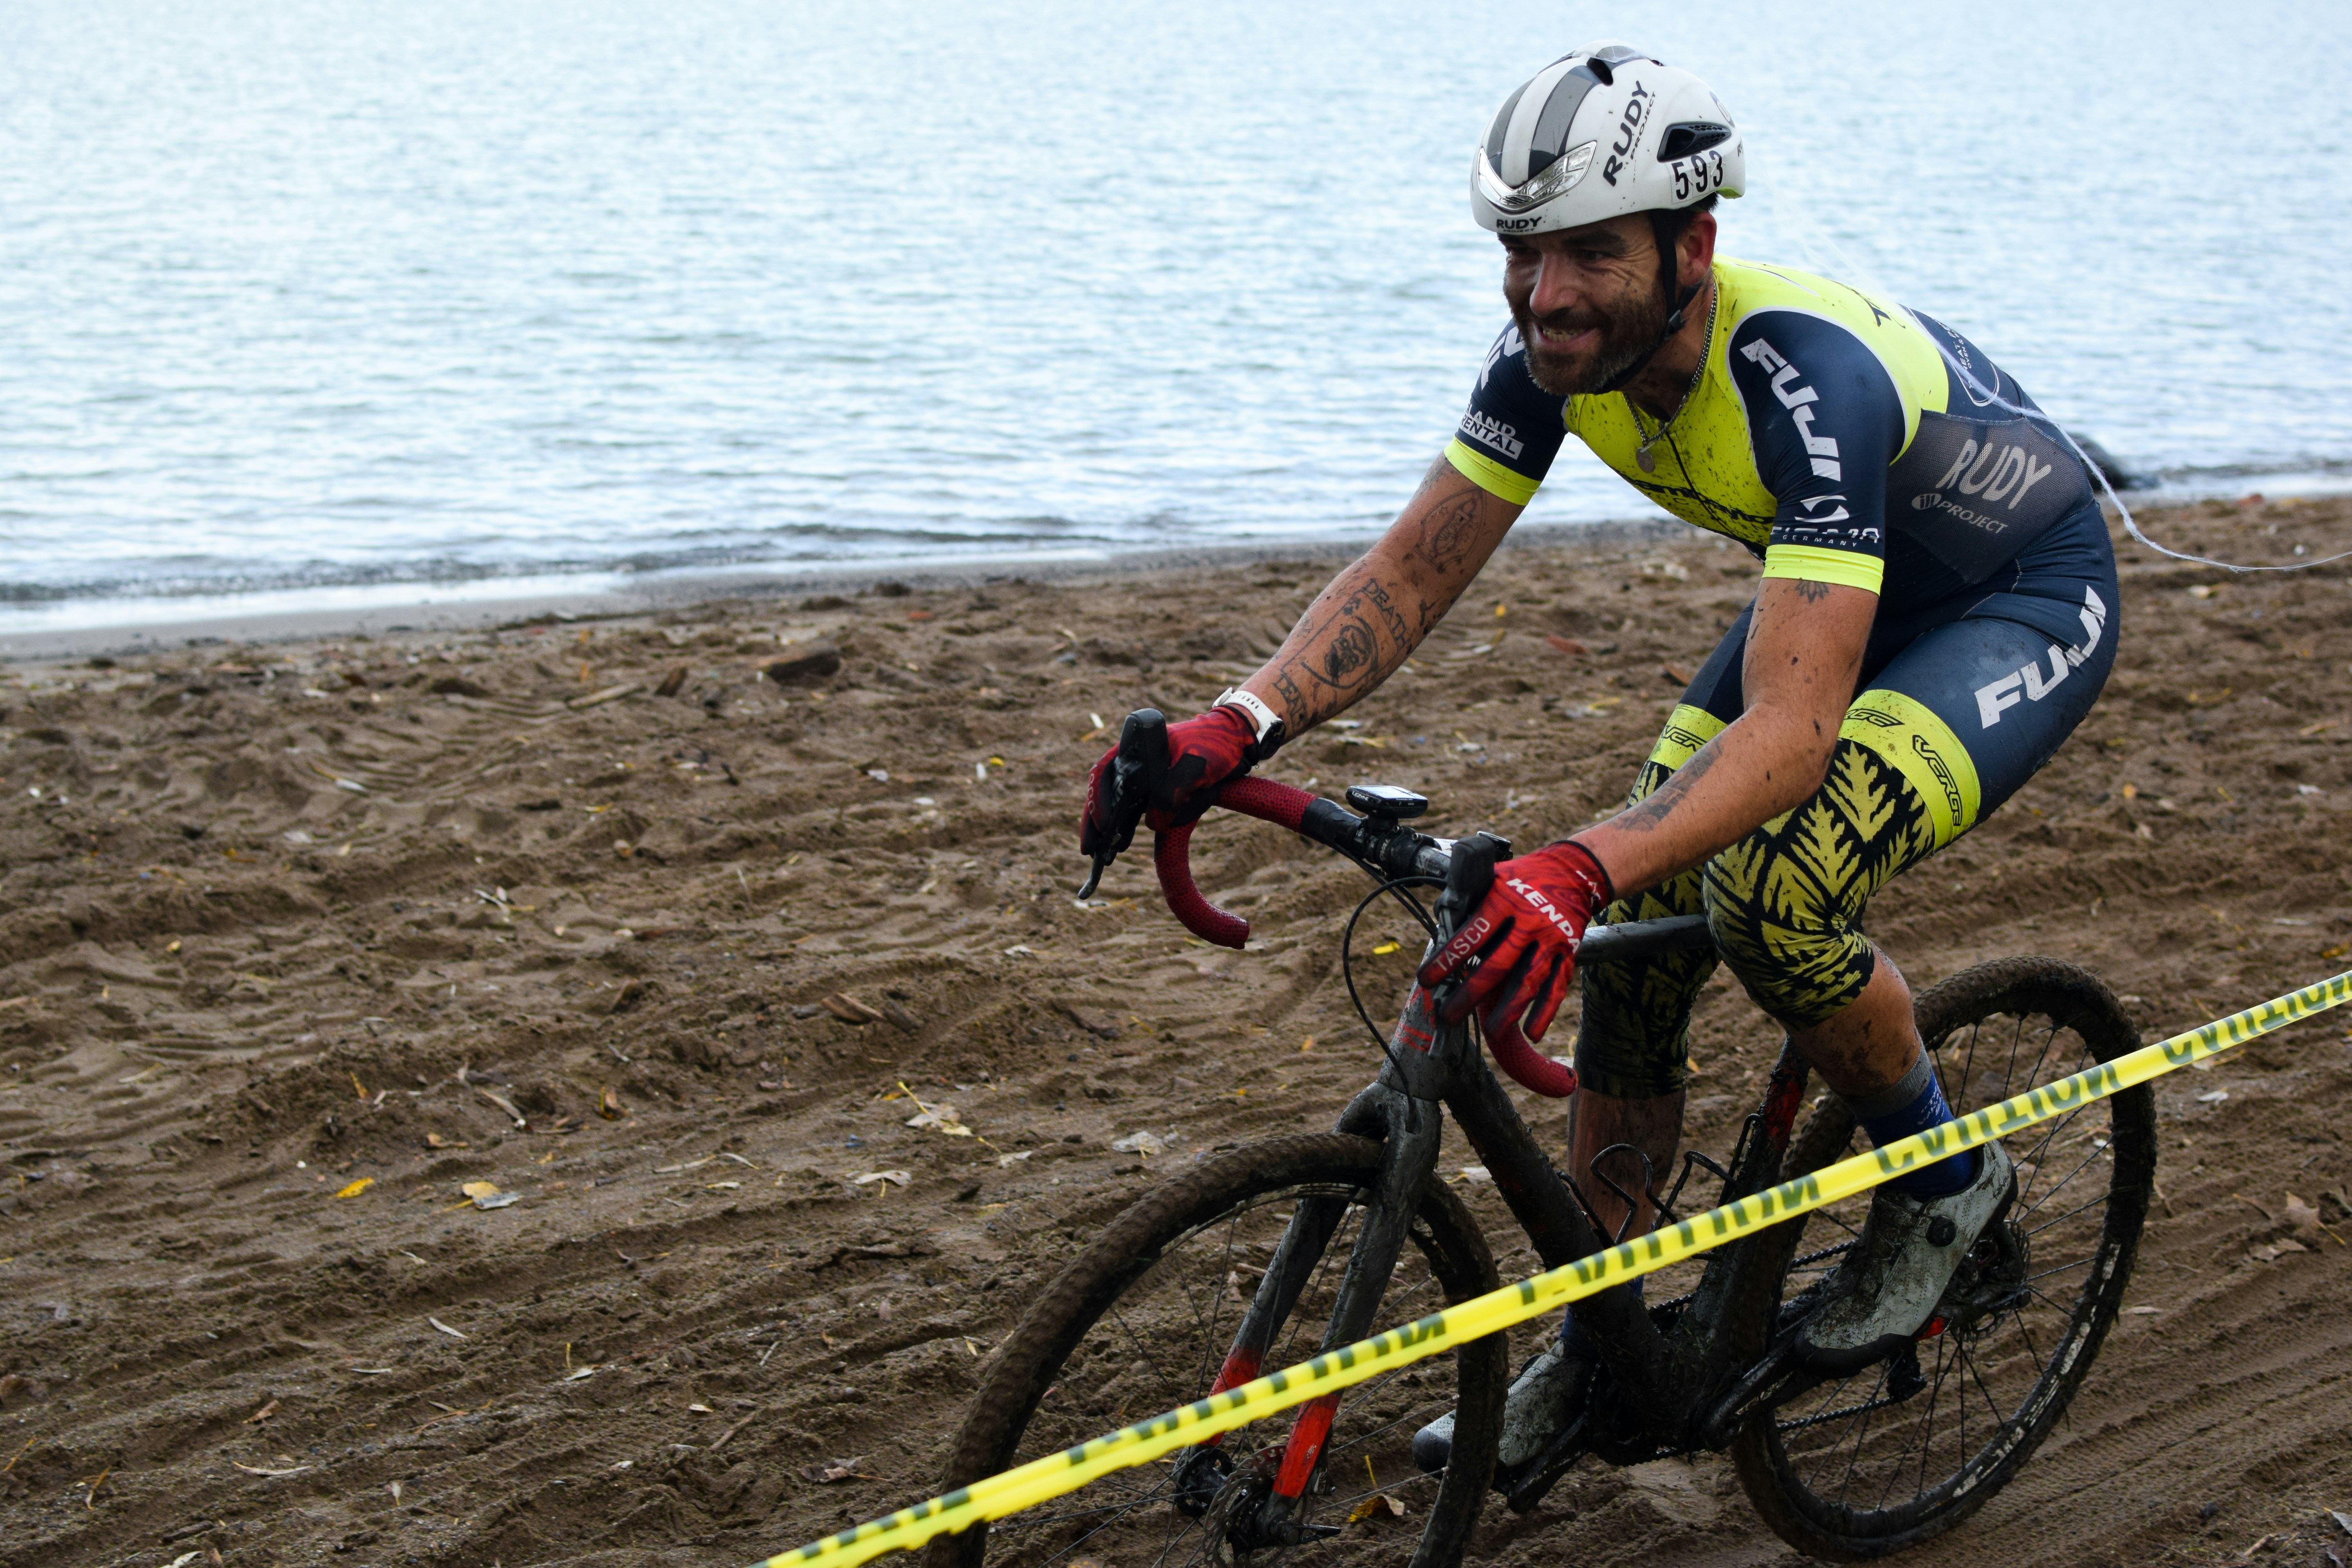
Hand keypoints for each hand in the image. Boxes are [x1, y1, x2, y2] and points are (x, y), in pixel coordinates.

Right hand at [1079, 705, 1265, 862]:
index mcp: (1139, 747)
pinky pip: (1138, 809)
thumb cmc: (1216, 745)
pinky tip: (1121, 844)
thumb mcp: (1196, 766)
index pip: (1105, 772)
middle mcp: (1137, 762)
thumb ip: (1172, 793)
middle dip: (1096, 821)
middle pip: (1105, 791)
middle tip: (1089, 850)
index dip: (1099, 800)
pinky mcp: (1160, 790)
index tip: (1104, 825)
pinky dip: (1128, 825)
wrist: (1238, 741)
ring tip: (1103, 855)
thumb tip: (1152, 823)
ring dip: (1111, 828)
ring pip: (1120, 804)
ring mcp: (1147, 777)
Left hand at [1417, 840, 1612, 1040]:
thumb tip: (1442, 927)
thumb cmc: (1524, 877)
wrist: (1574, 872)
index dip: (1447, 960)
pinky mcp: (1568, 953)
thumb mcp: (1493, 877)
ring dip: (1509, 1010)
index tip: (1426, 980)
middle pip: (1497, 966)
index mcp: (1504, 901)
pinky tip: (1533, 1032)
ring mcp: (1551, 940)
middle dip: (1470, 994)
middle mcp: (1529, 922)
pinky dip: (1546, 1011)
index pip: (1471, 936)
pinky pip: (1556, 986)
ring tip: (1491, 1030)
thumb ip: (1469, 900)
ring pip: (1528, 981)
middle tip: (1449, 1015)